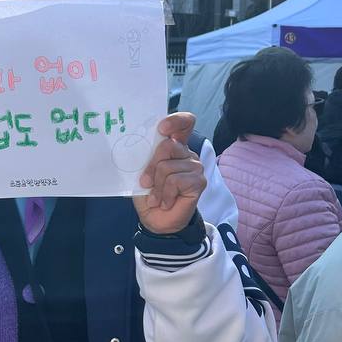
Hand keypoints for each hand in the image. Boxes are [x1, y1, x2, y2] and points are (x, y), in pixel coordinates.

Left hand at [133, 112, 205, 234]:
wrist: (156, 220)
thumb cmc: (149, 194)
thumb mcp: (142, 173)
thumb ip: (146, 157)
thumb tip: (142, 148)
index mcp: (174, 147)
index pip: (184, 123)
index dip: (176, 121)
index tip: (162, 129)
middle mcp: (187, 154)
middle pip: (168, 146)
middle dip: (151, 166)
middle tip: (146, 183)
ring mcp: (195, 167)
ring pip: (168, 166)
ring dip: (157, 185)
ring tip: (157, 196)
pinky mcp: (199, 181)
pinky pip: (175, 180)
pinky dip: (165, 194)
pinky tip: (166, 201)